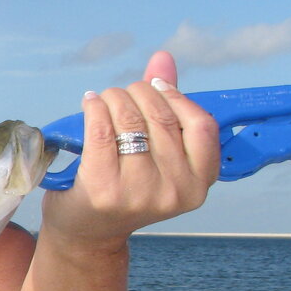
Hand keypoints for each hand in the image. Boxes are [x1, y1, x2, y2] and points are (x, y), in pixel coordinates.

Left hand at [42, 51, 219, 247]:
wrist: (88, 232)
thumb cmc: (125, 187)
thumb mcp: (155, 154)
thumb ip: (166, 106)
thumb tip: (163, 58)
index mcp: (198, 184)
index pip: (202, 125)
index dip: (177, 97)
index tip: (156, 86)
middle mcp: (174, 190)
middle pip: (162, 117)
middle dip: (138, 93)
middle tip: (122, 94)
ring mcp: (140, 192)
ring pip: (131, 121)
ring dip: (114, 98)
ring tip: (104, 100)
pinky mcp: (104, 189)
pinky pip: (101, 131)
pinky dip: (94, 108)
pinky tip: (90, 104)